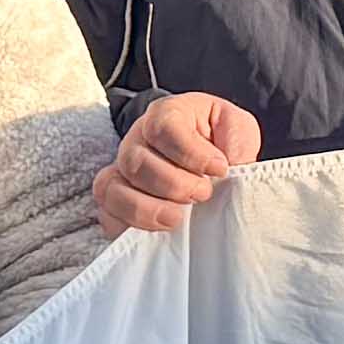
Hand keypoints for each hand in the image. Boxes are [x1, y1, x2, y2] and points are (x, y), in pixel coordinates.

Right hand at [94, 92, 261, 234]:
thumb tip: (228, 164)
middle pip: (137, 161)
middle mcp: (137, 140)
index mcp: (167, 114)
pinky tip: (160, 229)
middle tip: (204, 194)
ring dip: (149, 209)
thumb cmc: (219, 142)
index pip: (163, 127)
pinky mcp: (115, 200)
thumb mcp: (236, 128)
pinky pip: (107, 213)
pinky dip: (130, 224)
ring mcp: (121, 171)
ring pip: (115, 189)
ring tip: (179, 218)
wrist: (208, 163)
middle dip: (173, 184)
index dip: (191, 152)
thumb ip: (236, 138)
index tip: (220, 169)